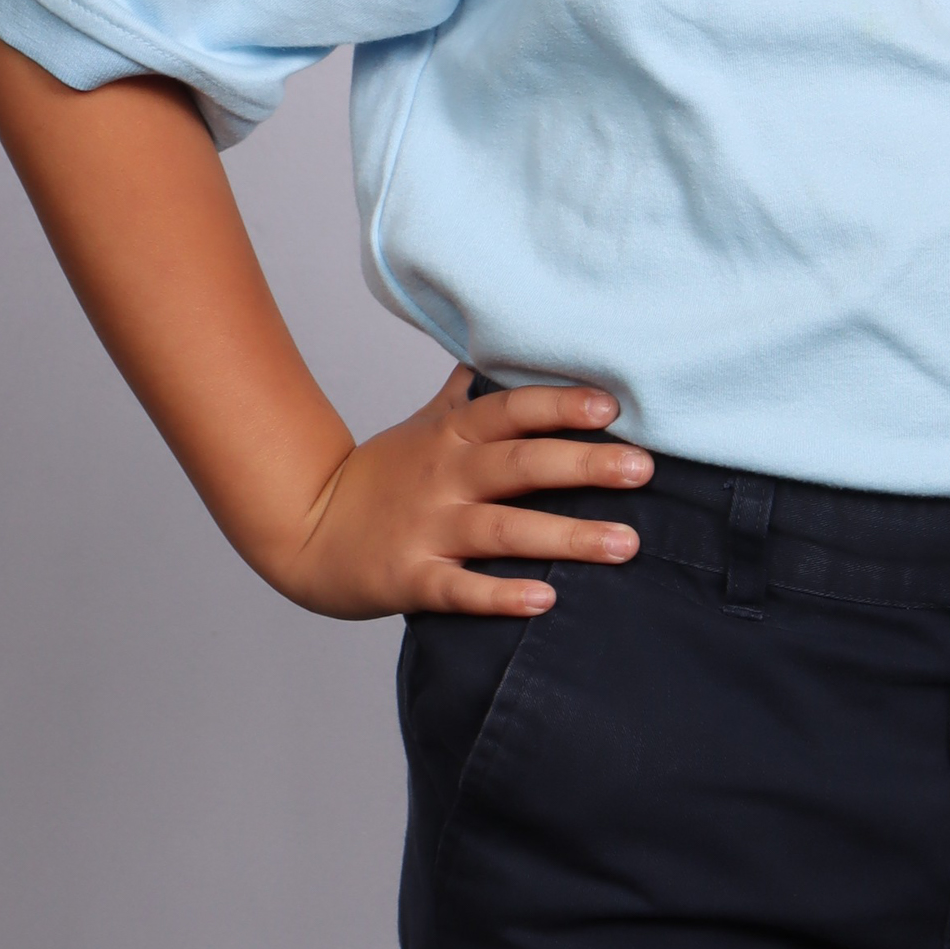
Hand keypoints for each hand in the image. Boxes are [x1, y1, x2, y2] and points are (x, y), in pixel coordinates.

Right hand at [273, 364, 652, 619]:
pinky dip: (501, 595)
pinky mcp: (410, 578)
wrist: (306, 527)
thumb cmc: (380, 474)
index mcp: (451, 434)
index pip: (512, 410)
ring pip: (504, 529)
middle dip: (585, 465)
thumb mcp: (424, 424)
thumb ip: (466, 393)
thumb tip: (497, 348)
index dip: (560, 405)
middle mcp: (445, 475)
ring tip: (627, 544)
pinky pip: (460, 588)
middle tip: (644, 469)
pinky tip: (545, 600)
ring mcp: (427, 527)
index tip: (612, 408)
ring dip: (568, 536)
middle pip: (520, 464)